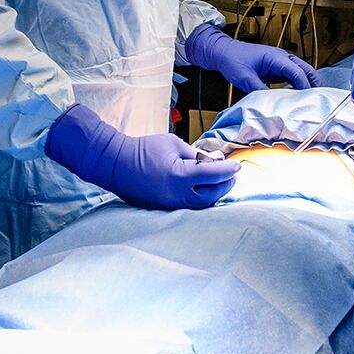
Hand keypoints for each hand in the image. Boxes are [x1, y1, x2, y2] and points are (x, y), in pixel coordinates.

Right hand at [45, 104, 239, 209]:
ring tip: (221, 183)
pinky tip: (205, 191)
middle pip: (212, 194)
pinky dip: (201, 199)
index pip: (213, 174)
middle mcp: (177, 195)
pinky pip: (189, 207)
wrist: (117, 164)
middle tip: (231, 174)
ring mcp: (170, 205)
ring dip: (215, 194)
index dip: (228, 170)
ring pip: (202, 204)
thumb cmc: (144, 149)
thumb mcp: (172, 143)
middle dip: (225, 184)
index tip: (237, 166)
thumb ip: (195, 153)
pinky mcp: (164, 209)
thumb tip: (213, 161)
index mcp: (180, 176)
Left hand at [184, 23, 322, 92]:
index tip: (307, 98)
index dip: (304, 85)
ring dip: (308, 82)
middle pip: (305, 68)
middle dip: (314, 82)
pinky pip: (293, 74)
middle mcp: (281, 57)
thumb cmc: (233, 60)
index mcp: (275, 57)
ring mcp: (280, 61)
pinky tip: (300, 94)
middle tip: (320, 98)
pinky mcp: (277, 67)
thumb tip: (271, 102)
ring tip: (313, 98)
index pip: (296, 71)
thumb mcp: (244, 78)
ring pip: (301, 70)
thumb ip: (259, 89)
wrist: (224, 52)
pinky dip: (300, 83)